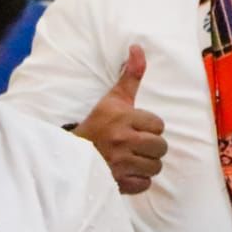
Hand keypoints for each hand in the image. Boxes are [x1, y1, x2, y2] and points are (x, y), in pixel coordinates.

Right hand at [72, 45, 167, 194]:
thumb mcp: (113, 99)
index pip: (159, 125)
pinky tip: (128, 172)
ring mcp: (120, 164)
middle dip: (152, 147)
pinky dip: (139, 180)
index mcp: (123, 119)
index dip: (150, 127)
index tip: (135, 127)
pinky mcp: (118, 183)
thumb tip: (139, 47)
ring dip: (147, 164)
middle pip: (161, 147)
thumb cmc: (97, 124)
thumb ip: (130, 75)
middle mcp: (122, 141)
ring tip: (133, 158)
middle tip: (136, 144)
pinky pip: (145, 184)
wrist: (70, 154)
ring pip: (156, 167)